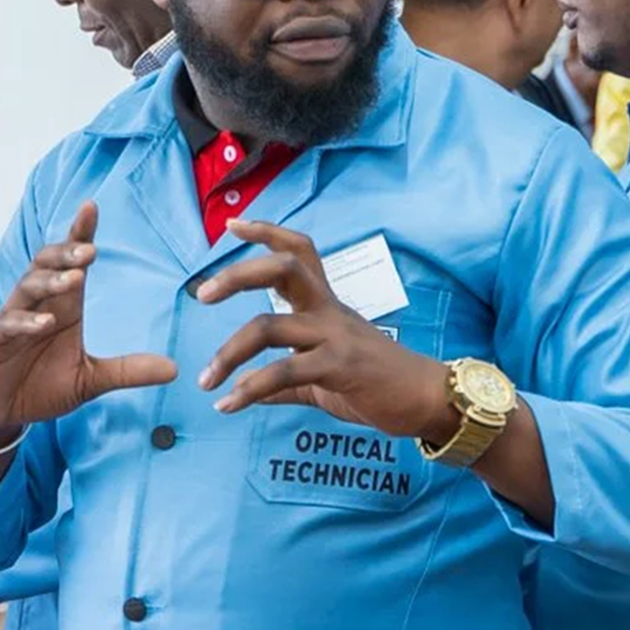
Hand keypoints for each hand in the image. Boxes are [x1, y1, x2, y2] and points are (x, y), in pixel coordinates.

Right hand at [0, 203, 176, 449]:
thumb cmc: (39, 387)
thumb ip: (128, 371)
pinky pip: (9, 324)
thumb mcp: (90, 379)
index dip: (79, 234)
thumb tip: (174, 369)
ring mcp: (12, 321)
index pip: (70, 263)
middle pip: (47, 265)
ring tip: (75, 278)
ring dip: (51, 280)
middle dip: (67, 254)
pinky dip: (27, 321)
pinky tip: (46, 323)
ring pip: (28, 287)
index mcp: (61, 307)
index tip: (91, 207)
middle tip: (90, 250)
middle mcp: (36, 306)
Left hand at [192, 220, 457, 442]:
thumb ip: (286, 380)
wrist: (427, 401)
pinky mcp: (339, 366)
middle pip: (282, 269)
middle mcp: (329, 311)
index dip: (267, 232)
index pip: (298, 251)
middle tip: (202, 295)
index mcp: (326, 304)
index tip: (233, 224)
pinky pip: (283, 372)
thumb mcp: (324, 377)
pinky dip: (249, 390)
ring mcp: (334, 336)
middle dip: (237, 275)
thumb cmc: (379, 385)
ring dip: (228, 353)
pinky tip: (229, 405)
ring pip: (269, 327)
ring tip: (206, 381)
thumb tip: (248, 390)